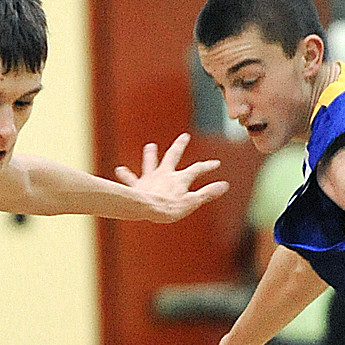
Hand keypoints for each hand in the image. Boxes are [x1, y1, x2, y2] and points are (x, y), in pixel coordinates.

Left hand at [114, 133, 229, 222]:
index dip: (207, 166)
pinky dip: (125, 175)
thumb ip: (207, 193)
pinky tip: (119, 169)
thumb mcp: (191, 202)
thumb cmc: (168, 208)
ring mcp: (150, 179)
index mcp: (179, 178)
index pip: (197, 169)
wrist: (145, 208)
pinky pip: (131, 179)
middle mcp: (164, 174)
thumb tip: (224, 185)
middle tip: (184, 136)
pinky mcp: (138, 186)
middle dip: (180, 146)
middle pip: (173, 156)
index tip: (216, 163)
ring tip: (150, 146)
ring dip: (150, 155)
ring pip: (151, 163)